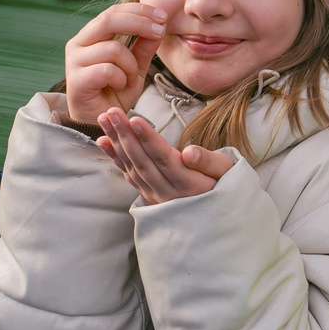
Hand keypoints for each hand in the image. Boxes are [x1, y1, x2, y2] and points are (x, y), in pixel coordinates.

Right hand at [63, 2, 165, 127]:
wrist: (103, 122)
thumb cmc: (115, 93)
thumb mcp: (136, 66)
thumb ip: (144, 46)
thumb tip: (159, 25)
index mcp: (91, 36)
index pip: (113, 11)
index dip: (139, 10)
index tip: (162, 16)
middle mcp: (78, 44)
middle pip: (108, 19)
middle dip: (139, 22)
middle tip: (159, 31)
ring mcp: (74, 61)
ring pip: (113, 48)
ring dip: (131, 65)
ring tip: (130, 79)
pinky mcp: (76, 80)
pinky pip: (107, 70)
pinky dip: (121, 79)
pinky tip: (119, 87)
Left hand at [97, 108, 233, 204]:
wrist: (217, 216)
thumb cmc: (224, 185)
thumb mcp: (226, 172)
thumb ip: (208, 161)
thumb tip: (190, 152)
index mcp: (188, 184)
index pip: (164, 159)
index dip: (148, 139)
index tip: (134, 119)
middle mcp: (167, 192)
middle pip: (143, 161)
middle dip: (125, 135)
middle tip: (111, 112)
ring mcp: (155, 195)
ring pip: (132, 167)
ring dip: (116, 142)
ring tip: (104, 119)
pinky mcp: (148, 194)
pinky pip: (128, 175)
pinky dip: (114, 157)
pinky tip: (103, 141)